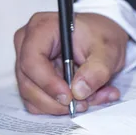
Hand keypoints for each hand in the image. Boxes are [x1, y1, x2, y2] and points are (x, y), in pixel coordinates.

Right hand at [14, 12, 128, 114]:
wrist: (103, 40)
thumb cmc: (102, 37)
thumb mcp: (108, 50)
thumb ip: (97, 70)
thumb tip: (79, 91)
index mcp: (42, 28)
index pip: (32, 60)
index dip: (48, 83)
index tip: (69, 97)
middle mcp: (27, 44)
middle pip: (28, 82)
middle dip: (56, 101)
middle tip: (84, 104)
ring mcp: (27, 62)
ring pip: (32, 96)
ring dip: (61, 106)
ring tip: (91, 98)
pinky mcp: (32, 78)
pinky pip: (38, 101)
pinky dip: (60, 106)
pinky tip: (84, 98)